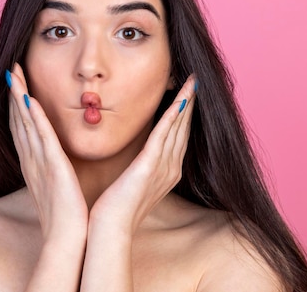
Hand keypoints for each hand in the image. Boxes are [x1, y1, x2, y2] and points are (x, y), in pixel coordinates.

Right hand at [7, 63, 88, 239]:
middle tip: (11, 68)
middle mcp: (31, 159)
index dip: (17, 104)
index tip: (16, 83)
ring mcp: (39, 162)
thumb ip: (53, 170)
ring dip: (19, 97)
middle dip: (14, 93)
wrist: (67, 239)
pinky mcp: (52, 167)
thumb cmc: (65, 216)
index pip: (22, 127)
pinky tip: (31, 100)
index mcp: (33, 164)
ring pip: (26, 123)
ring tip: (15, 74)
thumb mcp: (55, 187)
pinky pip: (42, 138)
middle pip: (18, 119)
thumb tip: (56, 161)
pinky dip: (34, 118)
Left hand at [89, 75, 197, 233]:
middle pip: (184, 129)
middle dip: (190, 103)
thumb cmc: (118, 206)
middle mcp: (171, 169)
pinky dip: (172, 117)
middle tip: (195, 80)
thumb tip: (140, 157)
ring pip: (178, 128)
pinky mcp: (149, 167)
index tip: (188, 93)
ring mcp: (162, 168)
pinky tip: (178, 100)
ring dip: (186, 103)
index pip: (179, 136)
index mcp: (168, 172)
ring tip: (192, 82)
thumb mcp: (135, 183)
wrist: (111, 226)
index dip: (185, 114)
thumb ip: (142, 167)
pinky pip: (163, 136)